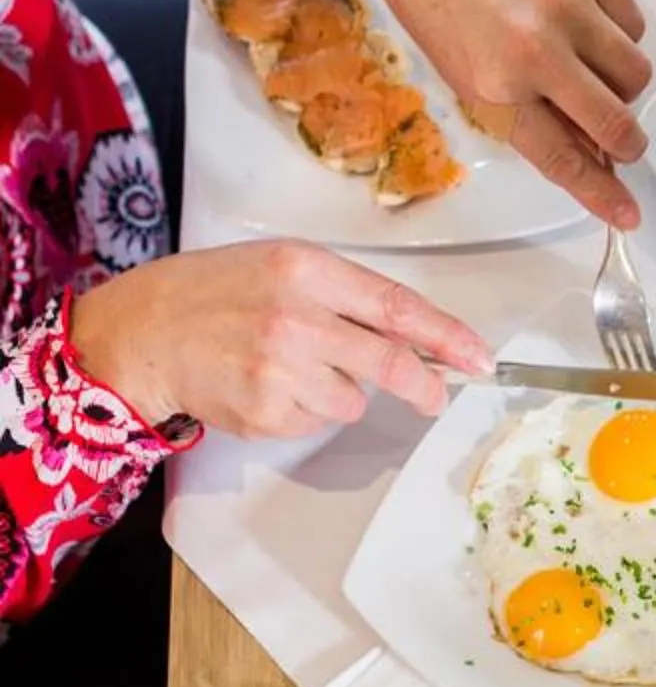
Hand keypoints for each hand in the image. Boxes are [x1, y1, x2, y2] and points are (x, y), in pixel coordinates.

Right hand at [70, 240, 491, 436]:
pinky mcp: (266, 411)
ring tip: (291, 366)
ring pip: (353, 399)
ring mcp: (281, 370)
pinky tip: (267, 385)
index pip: (397, 307)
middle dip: (423, 385)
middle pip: (390, 363)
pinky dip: (304, 409)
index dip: (446, 336)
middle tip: (433, 394)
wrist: (145, 332)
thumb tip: (414, 333)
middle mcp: (297, 319)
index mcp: (305, 270)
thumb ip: (345, 295)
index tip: (478, 357)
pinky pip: (316, 420)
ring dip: (340, 390)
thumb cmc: (216, 293)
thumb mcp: (281, 266)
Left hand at [323, 0, 651, 228]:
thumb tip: (588, 153)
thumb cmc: (436, 0)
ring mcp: (567, 4)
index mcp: (495, 87)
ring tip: (590, 66)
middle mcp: (535, 49)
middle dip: (627, 143)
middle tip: (622, 140)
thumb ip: (527, 116)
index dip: (602, 195)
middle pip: (616, 123)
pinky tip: (587, 24)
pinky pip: (633, 24)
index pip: (564, 160)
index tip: (628, 215)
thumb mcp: (467, 76)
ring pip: (635, 73)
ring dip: (623, 85)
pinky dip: (620, 35)